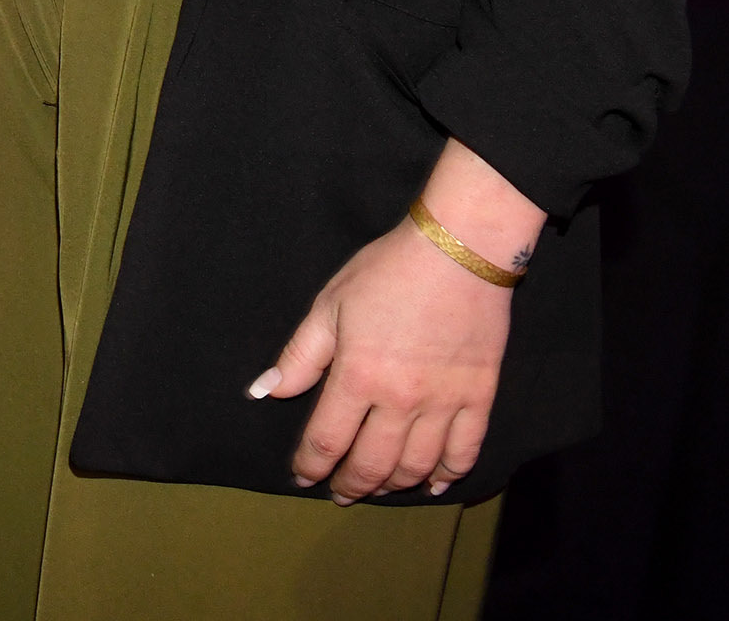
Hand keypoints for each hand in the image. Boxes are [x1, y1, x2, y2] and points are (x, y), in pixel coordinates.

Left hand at [253, 220, 514, 501]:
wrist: (459, 252)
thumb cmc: (386, 273)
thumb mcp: (329, 305)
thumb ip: (300, 356)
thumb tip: (266, 391)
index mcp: (358, 376)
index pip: (327, 440)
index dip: (311, 465)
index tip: (302, 476)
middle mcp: (401, 400)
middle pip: (372, 463)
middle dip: (351, 484)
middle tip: (339, 493)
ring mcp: (444, 403)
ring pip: (417, 465)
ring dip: (394, 485)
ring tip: (377, 488)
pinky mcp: (479, 397)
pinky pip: (465, 450)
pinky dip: (448, 474)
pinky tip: (433, 483)